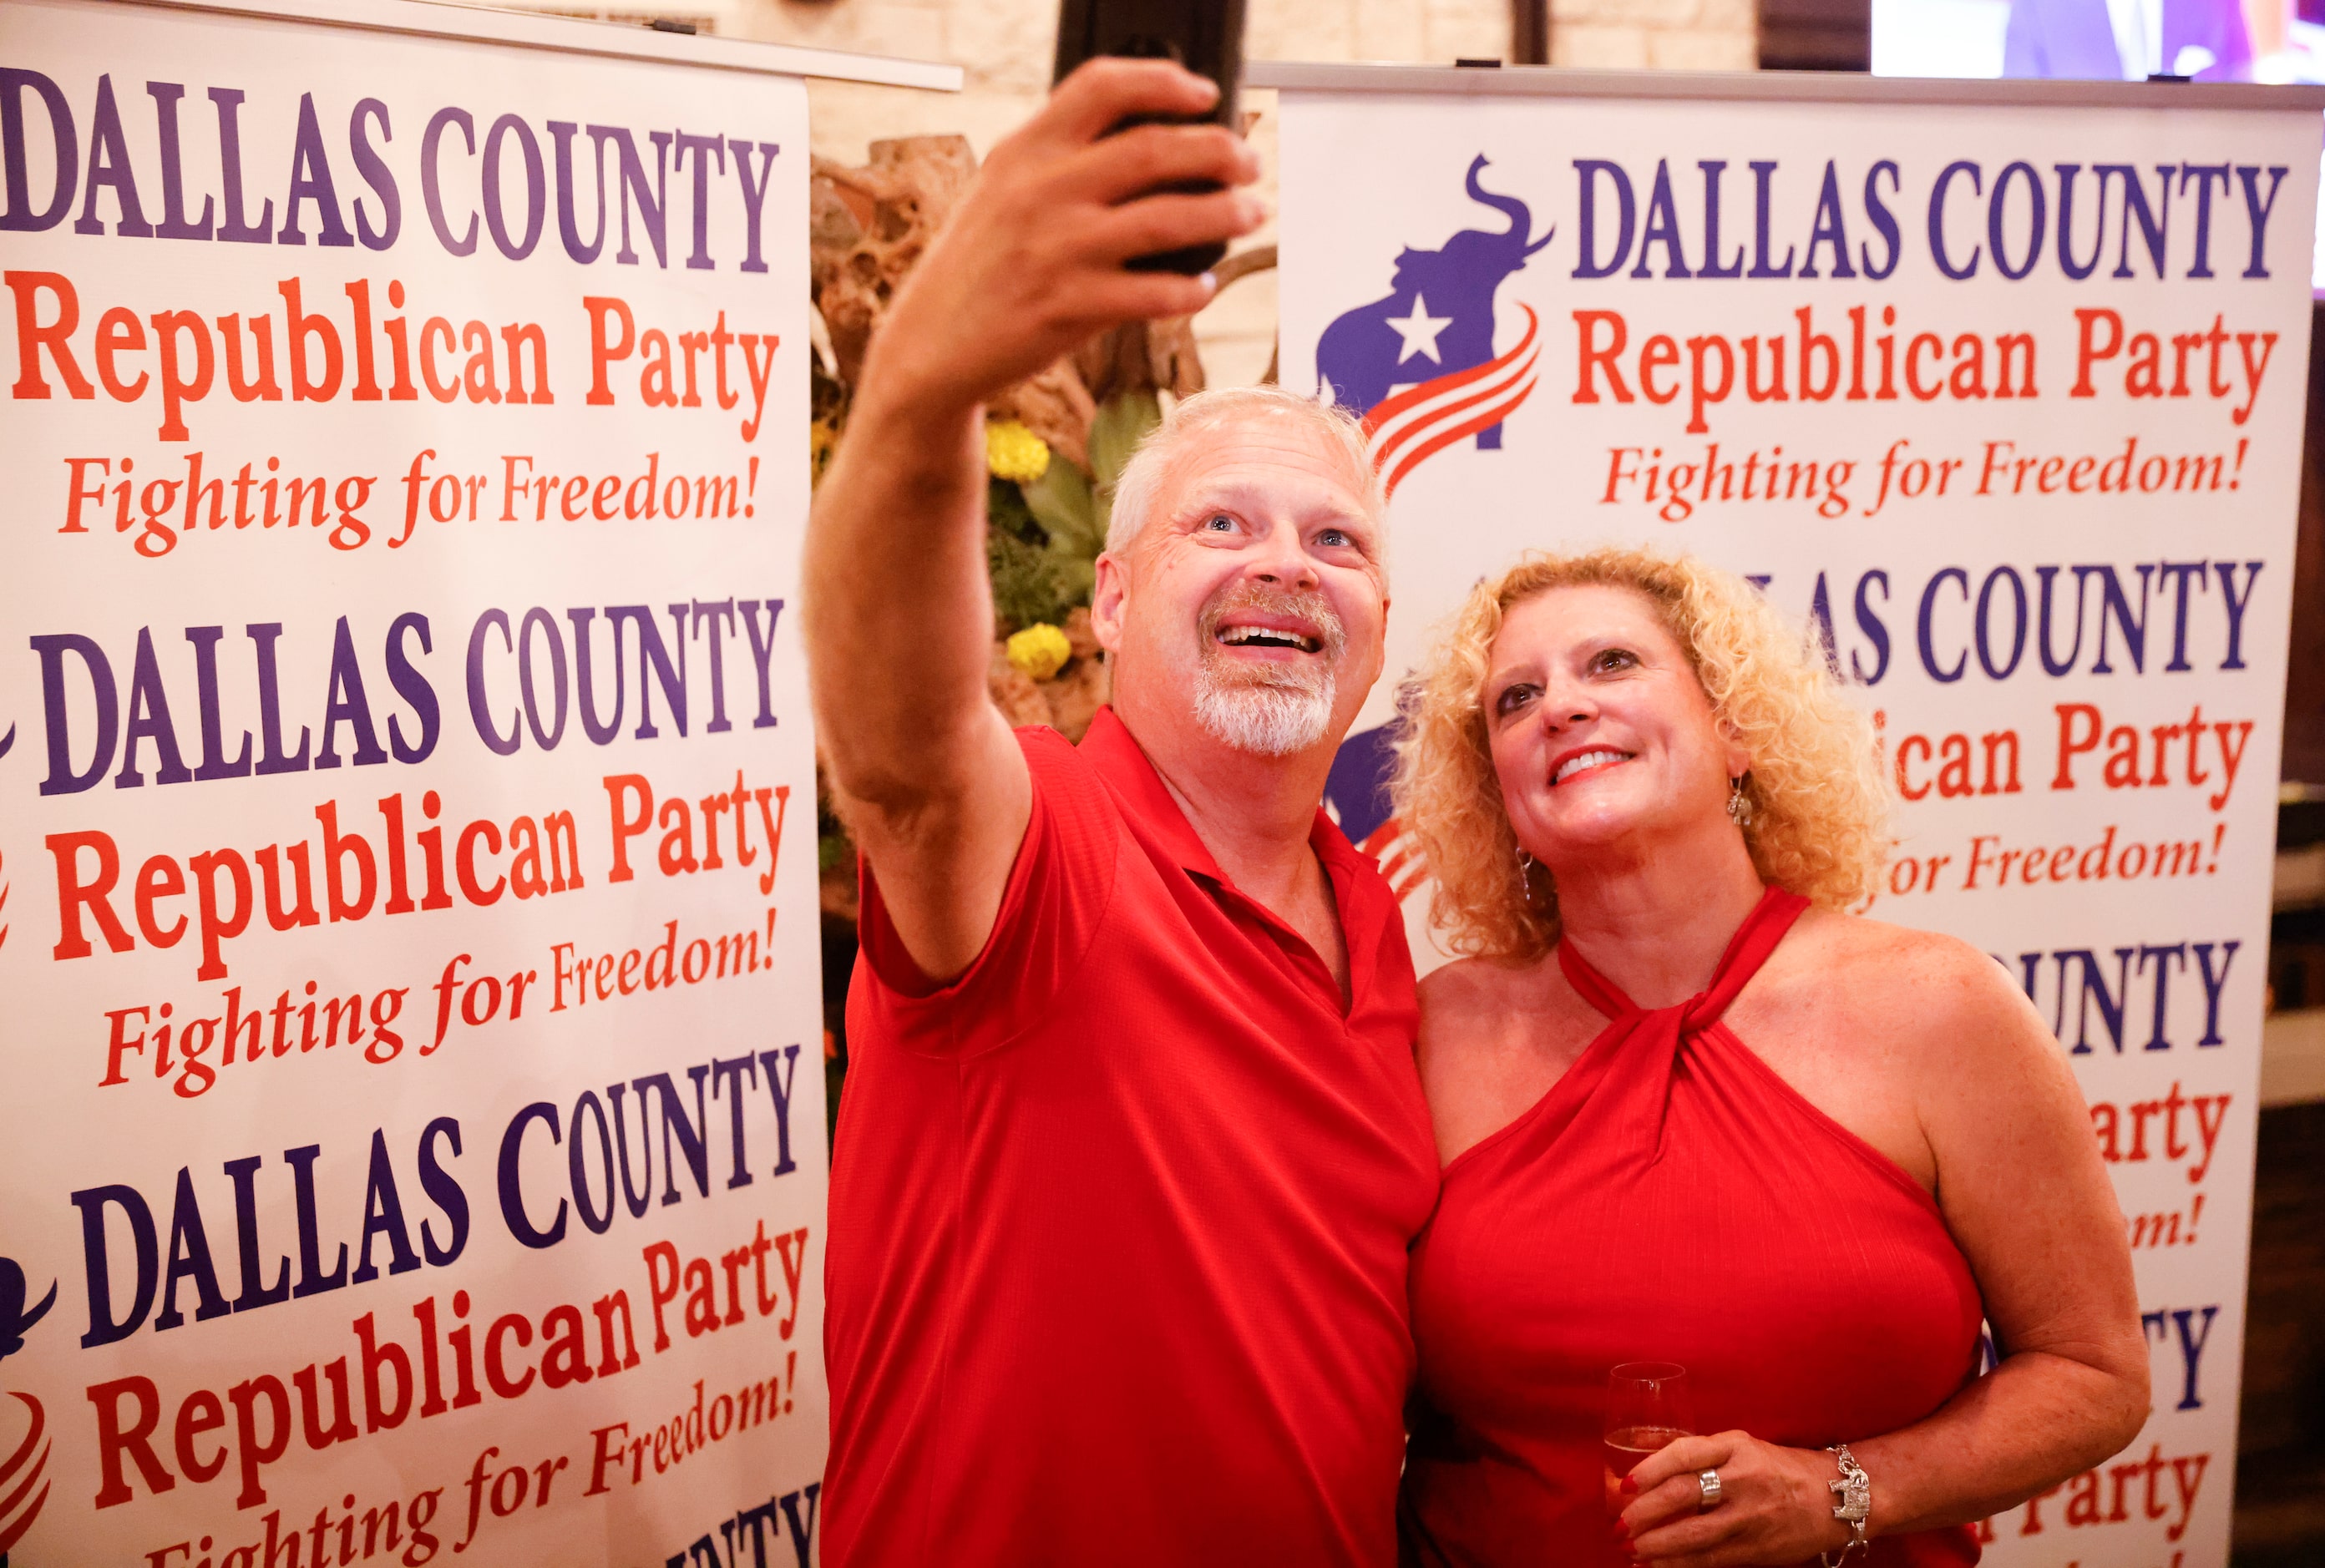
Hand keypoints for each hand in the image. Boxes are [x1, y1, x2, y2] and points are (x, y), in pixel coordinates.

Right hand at [856, 57, 1264, 416]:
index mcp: (1026, 151)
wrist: (932, 342)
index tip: (1204, 93)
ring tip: (1250, 212)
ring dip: (1224, 214)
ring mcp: (1057, 251)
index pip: (1102, 87)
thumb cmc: (979, 264)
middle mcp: (1042, 192)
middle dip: (1219, 150)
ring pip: (1167, 219)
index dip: (1164, 80)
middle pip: (1153, 149)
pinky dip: (1192, 288)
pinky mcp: (1069, 308)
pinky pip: (1154, 293)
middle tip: (1250, 162)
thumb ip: (1062, 160)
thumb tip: (1155, 143)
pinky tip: (1204, 286)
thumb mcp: (1003, 190)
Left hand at [1616, 1431, 1853, 1566]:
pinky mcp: (1757, 1549)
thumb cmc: (1777, 1468)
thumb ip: (1699, 1457)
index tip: (1626, 1485)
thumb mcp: (1741, 1448)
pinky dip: (1678, 1564)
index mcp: (1735, 1447)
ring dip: (1655, 1545)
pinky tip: (1657, 1565)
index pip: (1684, 1455)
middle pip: (1683, 1495)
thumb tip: (1641, 1466)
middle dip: (1644, 1513)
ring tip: (1631, 1549)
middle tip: (1620, 1524)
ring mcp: (1751, 1517)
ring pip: (1694, 1534)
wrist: (1836, 1498)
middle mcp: (1743, 1479)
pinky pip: (1710, 1559)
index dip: (1649, 1470)